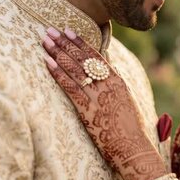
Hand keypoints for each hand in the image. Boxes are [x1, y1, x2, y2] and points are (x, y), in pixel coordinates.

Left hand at [42, 27, 166, 179]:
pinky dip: (58, 73)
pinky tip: (47, 62)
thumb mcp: (126, 101)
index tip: (68, 30)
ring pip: (74, 69)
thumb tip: (109, 71)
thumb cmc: (131, 129)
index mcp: (117, 81)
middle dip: (64, 43)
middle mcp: (107, 85)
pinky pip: (70, 87)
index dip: (80, 42)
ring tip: (44, 40)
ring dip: (57, 53)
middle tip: (50, 30)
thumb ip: (116, 85)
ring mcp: (97, 97)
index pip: (95, 56)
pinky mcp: (88, 110)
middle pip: (82, 59)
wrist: (134, 149)